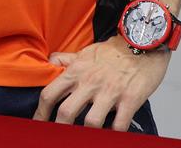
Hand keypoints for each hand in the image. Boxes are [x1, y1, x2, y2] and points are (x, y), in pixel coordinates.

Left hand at [33, 36, 169, 129]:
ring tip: (86, 136)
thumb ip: (66, 60)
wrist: (142, 43)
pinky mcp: (130, 99)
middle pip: (66, 112)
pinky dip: (114, 133)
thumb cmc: (113, 51)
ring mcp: (110, 92)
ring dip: (87, 133)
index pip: (50, 94)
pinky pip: (119, 124)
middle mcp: (89, 82)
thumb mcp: (85, 52)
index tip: (38, 122)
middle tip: (58, 137)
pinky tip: (110, 133)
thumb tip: (49, 63)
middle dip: (59, 128)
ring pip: (91, 122)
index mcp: (76, 71)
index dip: (40, 112)